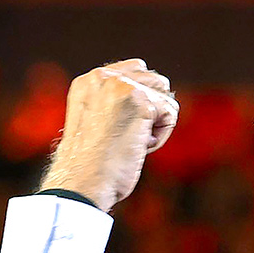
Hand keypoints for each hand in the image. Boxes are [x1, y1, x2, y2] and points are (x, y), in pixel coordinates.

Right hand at [40, 59, 178, 212]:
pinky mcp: (140, 101)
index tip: (126, 126)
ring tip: (133, 142)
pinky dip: (160, 137)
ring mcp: (121, 87)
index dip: (143, 99)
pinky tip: (138, 147)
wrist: (83, 182)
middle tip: (128, 137)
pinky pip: (170, 113)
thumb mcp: (96, 124)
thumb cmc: (91, 165)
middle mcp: (103, 78)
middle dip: (152, 111)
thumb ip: (115, 104)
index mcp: (89, 82)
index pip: (135, 70)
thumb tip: (155, 99)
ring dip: (157, 123)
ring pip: (165, 95)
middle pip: (155, 80)